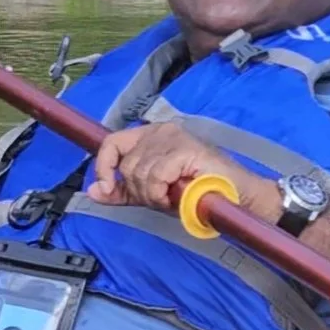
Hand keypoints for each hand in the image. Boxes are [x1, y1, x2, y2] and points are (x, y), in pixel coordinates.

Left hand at [87, 120, 282, 224]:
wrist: (237, 197)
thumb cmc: (199, 194)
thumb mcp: (153, 194)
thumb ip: (123, 191)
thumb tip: (93, 191)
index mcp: (151, 136)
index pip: (112, 143)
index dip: (104, 167)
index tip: (107, 188)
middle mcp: (161, 130)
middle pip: (127, 164)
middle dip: (139, 191)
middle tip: (161, 199)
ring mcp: (174, 137)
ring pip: (140, 172)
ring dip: (153, 195)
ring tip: (173, 198)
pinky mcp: (185, 148)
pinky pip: (156, 175)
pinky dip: (162, 192)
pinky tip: (178, 195)